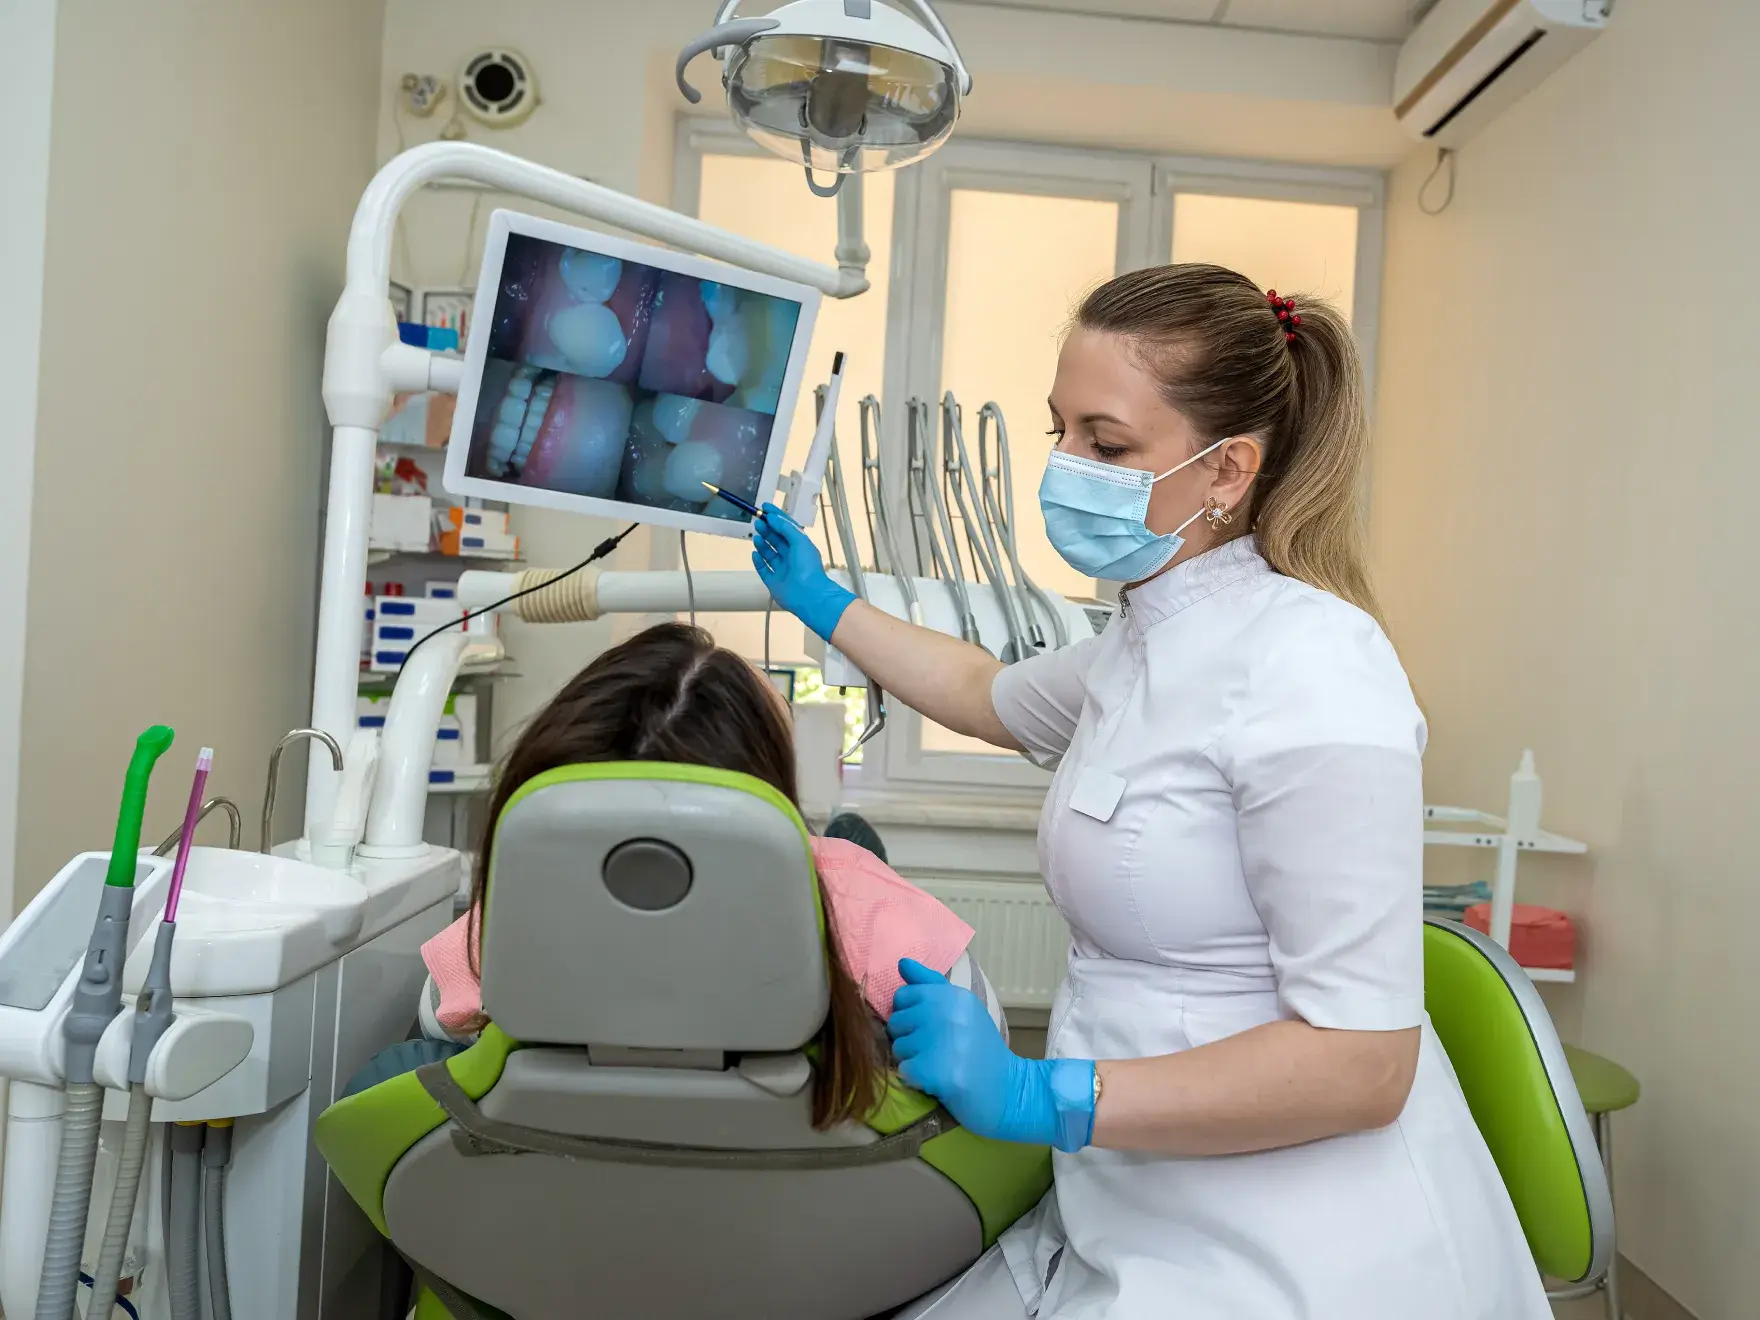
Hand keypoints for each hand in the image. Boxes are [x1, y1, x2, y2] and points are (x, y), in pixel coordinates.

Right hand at [751, 504, 855, 642]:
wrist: (809, 595)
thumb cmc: (808, 567)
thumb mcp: (800, 541)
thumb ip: (786, 528)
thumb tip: (772, 517)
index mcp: (801, 546)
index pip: (787, 528)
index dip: (776, 517)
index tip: (765, 507)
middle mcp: (792, 557)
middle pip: (777, 539)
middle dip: (768, 528)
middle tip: (758, 520)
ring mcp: (782, 570)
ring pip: (769, 553)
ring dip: (762, 543)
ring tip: (757, 534)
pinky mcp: (774, 582)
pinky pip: (763, 569)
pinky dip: (758, 561)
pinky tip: (754, 553)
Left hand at [888, 959, 1095, 1151]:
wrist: (1007, 1090)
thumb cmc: (981, 1048)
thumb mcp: (963, 1008)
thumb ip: (930, 984)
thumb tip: (902, 963)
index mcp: (953, 995)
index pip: (902, 995)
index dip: (909, 1014)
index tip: (929, 1027)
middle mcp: (946, 1012)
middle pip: (896, 1023)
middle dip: (909, 1038)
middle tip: (937, 1050)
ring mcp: (940, 1042)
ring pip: (898, 1048)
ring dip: (912, 1060)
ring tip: (939, 1064)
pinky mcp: (934, 1071)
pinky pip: (904, 1071)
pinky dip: (917, 1080)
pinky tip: (937, 1080)